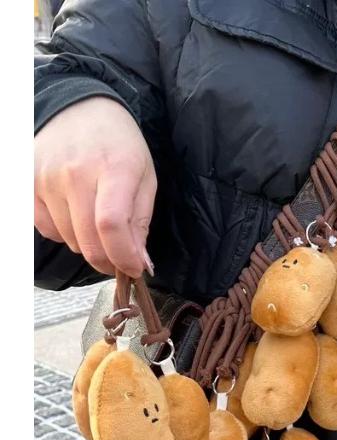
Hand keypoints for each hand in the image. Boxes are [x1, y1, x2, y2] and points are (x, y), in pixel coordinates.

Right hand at [34, 97, 155, 277]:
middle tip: (120, 260)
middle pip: (88, 241)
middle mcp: (75, 173)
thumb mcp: (145, 179)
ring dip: (88, 245)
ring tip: (99, 227)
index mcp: (114, 169)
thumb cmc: (120, 146)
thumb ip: (141, 222)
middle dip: (108, 262)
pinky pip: (46, 229)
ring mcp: (46, 177)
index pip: (111, 225)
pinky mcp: (28, 182)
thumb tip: (138, 263)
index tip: (134, 269)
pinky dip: (64, 233)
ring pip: (69, 240)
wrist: (81, 109)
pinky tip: (75, 216)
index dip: (123, 257)